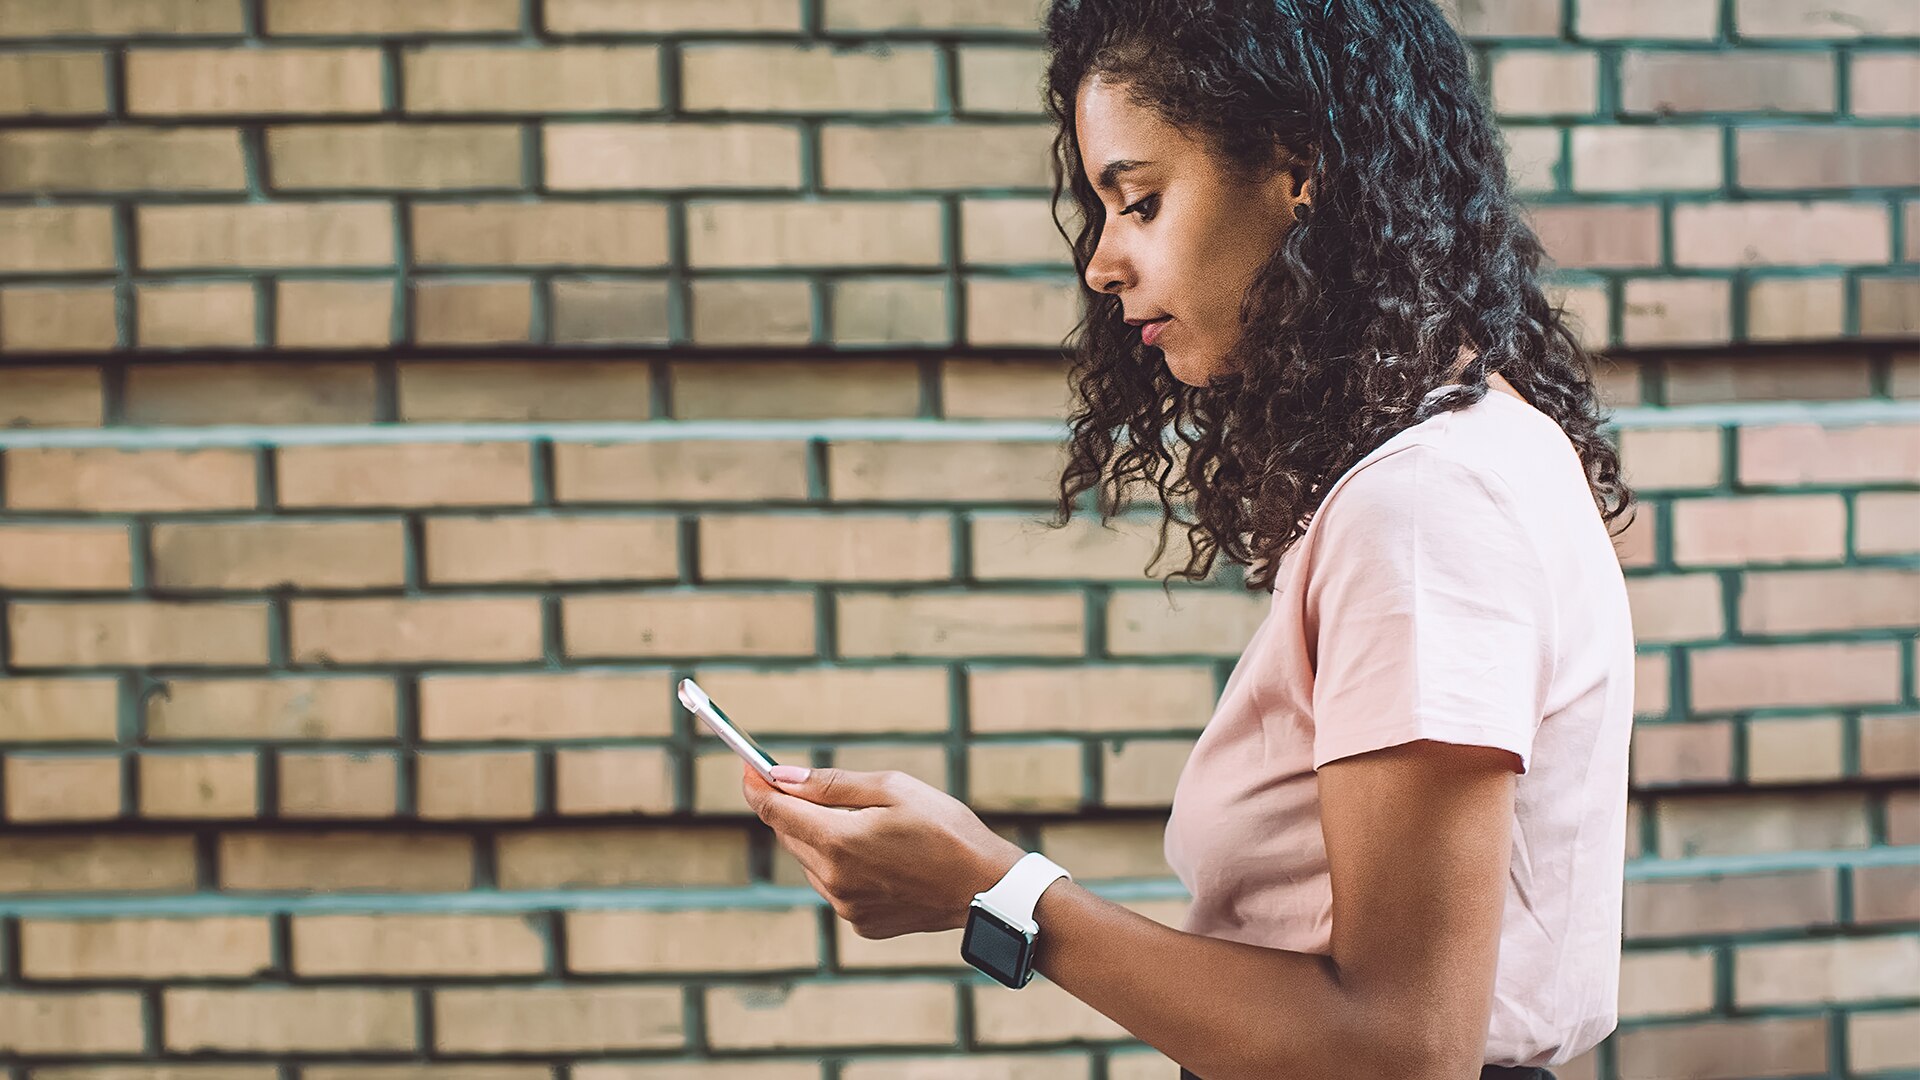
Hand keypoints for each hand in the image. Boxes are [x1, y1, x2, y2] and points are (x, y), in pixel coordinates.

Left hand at [741, 762, 1026, 938]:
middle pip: (790, 835)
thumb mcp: (893, 789)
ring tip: (869, 826)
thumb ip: (831, 784)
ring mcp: (845, 906)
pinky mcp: (860, 923)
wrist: (985, 887)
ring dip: (823, 838)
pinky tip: (882, 857)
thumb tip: (780, 777)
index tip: (749, 766)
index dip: (757, 786)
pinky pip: (835, 885)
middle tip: (808, 784)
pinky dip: (844, 865)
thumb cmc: (946, 828)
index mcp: (838, 841)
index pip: (775, 811)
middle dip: (794, 807)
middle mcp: (833, 880)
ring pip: (812, 861)